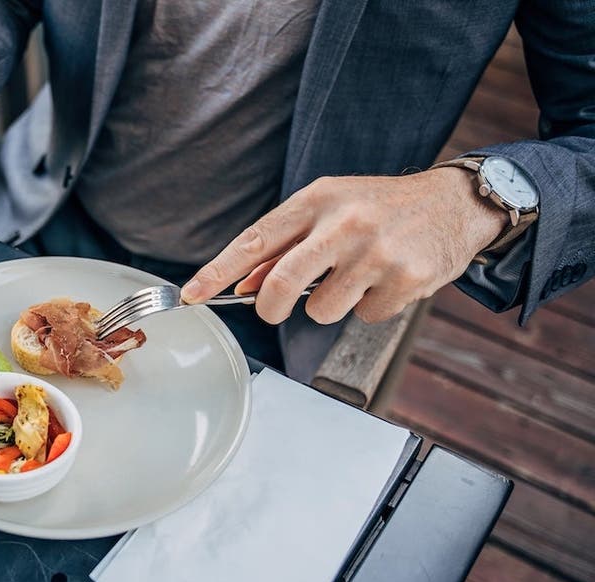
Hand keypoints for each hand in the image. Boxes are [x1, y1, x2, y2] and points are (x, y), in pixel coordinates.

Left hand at [181, 169, 506, 323]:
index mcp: (316, 200)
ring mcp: (376, 253)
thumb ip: (287, 246)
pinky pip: (365, 317)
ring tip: (358, 276)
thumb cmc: (380, 208)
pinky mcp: (406, 280)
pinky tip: (388, 280)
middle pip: (281, 285)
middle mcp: (344, 224)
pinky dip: (371, 307)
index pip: (254, 241)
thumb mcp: (329, 210)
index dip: (218, 271)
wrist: (456, 202)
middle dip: (270, 308)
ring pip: (322, 310)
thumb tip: (246, 283)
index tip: (191, 295)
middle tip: (274, 310)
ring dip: (332, 304)